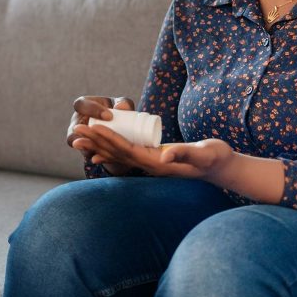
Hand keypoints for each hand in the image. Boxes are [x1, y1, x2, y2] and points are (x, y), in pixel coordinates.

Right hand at [67, 95, 135, 175]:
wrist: (121, 130)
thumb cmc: (120, 112)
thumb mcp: (123, 106)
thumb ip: (124, 104)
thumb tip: (121, 107)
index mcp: (86, 105)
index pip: (81, 105)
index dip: (92, 110)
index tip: (109, 116)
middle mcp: (78, 121)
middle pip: (74, 126)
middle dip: (84, 132)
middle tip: (100, 134)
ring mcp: (78, 136)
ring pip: (75, 142)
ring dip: (84, 146)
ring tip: (95, 148)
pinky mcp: (85, 149)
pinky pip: (84, 153)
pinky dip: (92, 155)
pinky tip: (100, 158)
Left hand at [79, 124, 234, 180]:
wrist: (221, 167)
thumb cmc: (213, 157)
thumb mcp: (202, 153)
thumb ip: (184, 153)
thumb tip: (163, 155)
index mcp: (156, 163)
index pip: (126, 149)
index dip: (107, 139)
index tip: (92, 129)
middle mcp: (149, 165)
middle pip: (116, 153)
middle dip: (96, 142)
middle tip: (75, 131)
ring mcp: (150, 163)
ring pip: (118, 154)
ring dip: (98, 146)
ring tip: (79, 138)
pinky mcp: (153, 159)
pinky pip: (127, 154)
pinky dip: (111, 150)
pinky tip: (98, 149)